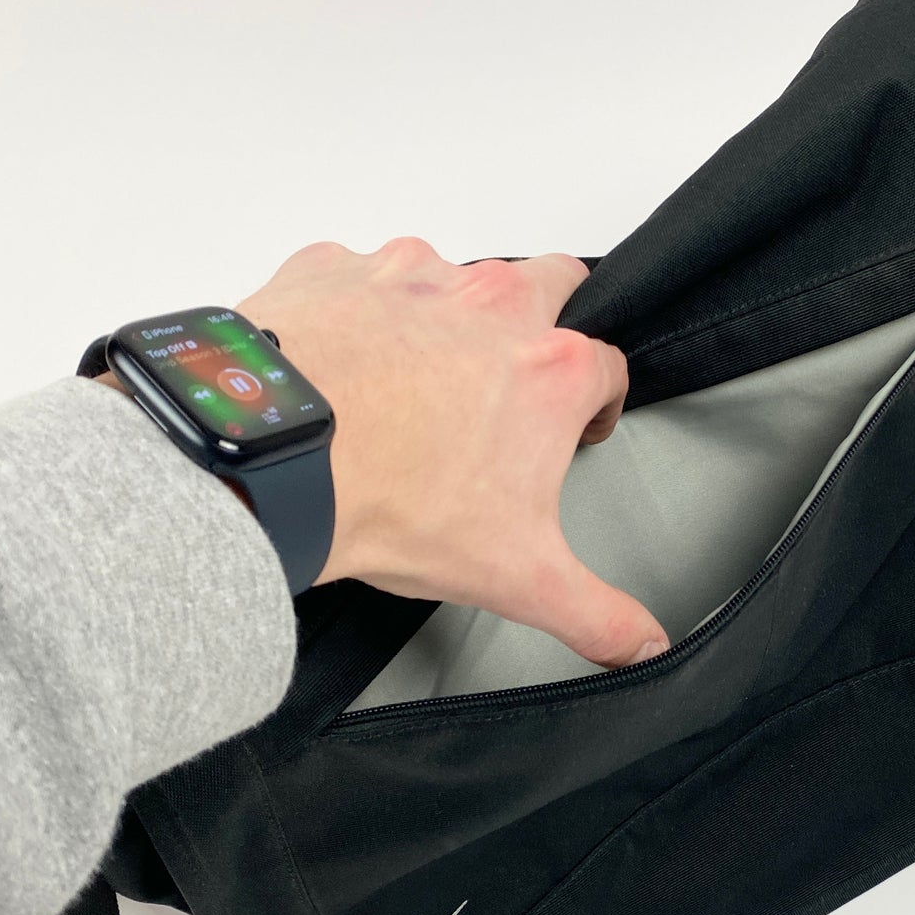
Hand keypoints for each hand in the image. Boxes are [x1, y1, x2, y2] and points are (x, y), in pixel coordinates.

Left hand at [234, 238, 668, 668]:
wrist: (270, 463)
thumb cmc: (391, 503)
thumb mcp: (517, 578)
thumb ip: (598, 615)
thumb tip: (644, 645)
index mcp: (551, 367)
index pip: (610, 367)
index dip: (598, 404)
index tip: (575, 432)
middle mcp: (490, 304)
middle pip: (552, 283)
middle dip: (548, 324)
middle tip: (512, 384)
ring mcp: (410, 276)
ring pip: (454, 277)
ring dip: (450, 318)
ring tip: (414, 386)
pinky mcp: (335, 270)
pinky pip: (362, 276)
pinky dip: (363, 310)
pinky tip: (347, 365)